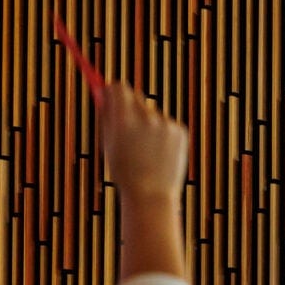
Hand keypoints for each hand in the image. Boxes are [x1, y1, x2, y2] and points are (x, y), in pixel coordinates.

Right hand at [100, 84, 188, 199]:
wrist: (151, 195)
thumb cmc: (125, 172)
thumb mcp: (109, 144)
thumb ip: (107, 118)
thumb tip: (106, 96)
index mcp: (123, 121)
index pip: (118, 88)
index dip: (112, 90)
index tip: (109, 93)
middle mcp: (145, 117)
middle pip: (135, 96)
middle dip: (129, 105)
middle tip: (126, 119)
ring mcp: (164, 123)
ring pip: (151, 114)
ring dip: (147, 124)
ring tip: (144, 152)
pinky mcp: (179, 129)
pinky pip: (166, 124)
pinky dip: (161, 134)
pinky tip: (159, 155)